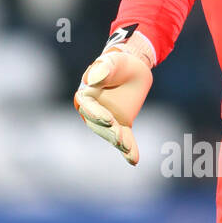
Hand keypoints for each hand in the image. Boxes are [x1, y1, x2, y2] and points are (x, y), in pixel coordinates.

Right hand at [74, 46, 152, 164]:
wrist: (134, 68)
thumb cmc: (120, 63)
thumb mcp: (115, 62)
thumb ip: (104, 68)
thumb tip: (91, 79)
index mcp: (86, 95)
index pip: (88, 107)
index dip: (97, 114)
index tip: (109, 119)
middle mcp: (94, 111)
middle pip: (98, 125)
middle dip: (109, 132)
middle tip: (120, 139)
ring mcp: (108, 120)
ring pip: (111, 133)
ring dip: (119, 141)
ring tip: (127, 148)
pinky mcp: (121, 125)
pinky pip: (125, 138)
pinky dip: (129, 150)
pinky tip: (133, 160)